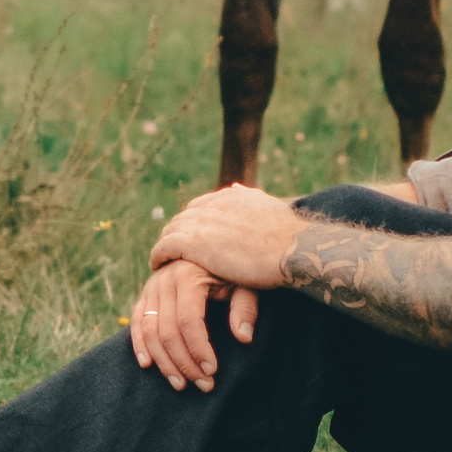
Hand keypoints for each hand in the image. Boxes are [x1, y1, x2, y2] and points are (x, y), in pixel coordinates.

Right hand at [128, 258, 258, 391]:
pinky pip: (137, 322)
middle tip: (203, 385)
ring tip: (181, 384)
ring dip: (164, 362)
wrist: (212, 247)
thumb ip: (245, 308)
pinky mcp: (145, 295)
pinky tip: (148, 364)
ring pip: (149, 331)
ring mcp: (152, 287)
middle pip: (167, 331)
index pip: (188, 321)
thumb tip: (244, 338)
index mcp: (188, 274)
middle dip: (184, 363)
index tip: (212, 371)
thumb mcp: (245, 282)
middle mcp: (164, 280)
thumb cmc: (232, 270)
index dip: (199, 349)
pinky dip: (140, 344)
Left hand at [148, 182, 303, 291]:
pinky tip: (157, 264)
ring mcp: (203, 223)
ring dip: (166, 243)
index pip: (202, 206)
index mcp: (233, 197)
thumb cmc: (291, 238)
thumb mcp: (270, 208)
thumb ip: (250, 199)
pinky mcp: (194, 243)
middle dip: (178, 232)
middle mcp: (215, 205)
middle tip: (173, 250)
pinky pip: (165, 246)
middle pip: (184, 217)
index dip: (195, 222)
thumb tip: (237, 187)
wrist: (293, 249)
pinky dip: (159, 254)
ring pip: (172, 230)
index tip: (193, 236)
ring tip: (163, 258)